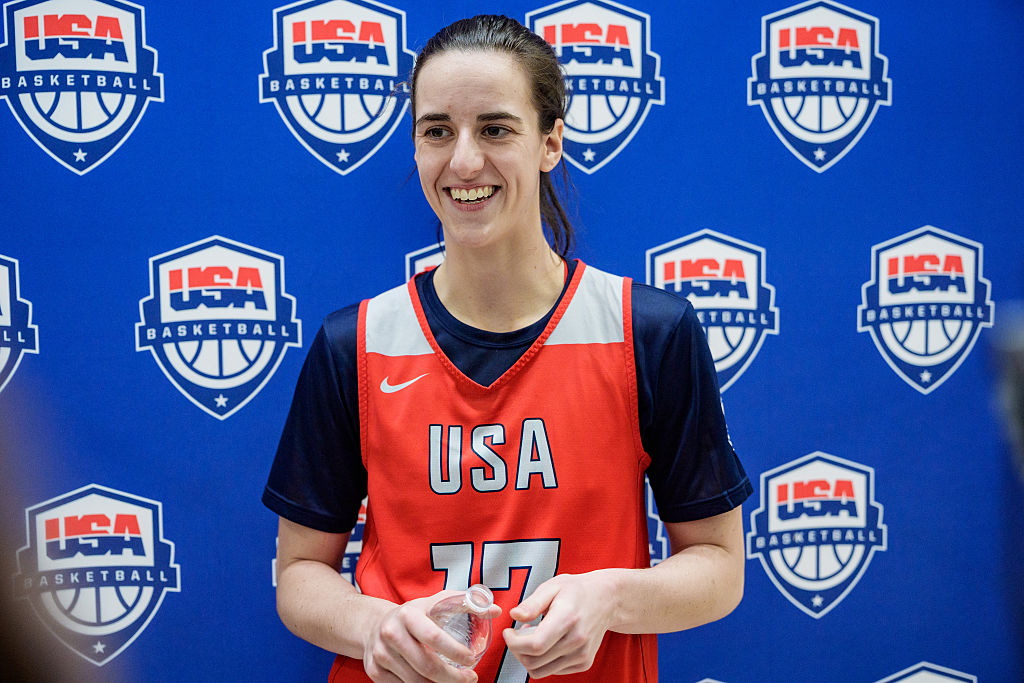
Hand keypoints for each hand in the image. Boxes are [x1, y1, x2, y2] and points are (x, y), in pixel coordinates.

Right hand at [363, 591, 496, 681]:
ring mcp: (380, 654)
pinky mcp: (374, 671)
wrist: (375, 624)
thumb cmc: (415, 614)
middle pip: (427, 666)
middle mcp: (391, 633)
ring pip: (416, 681)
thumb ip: (466, 604)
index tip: (471, 660)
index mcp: (408, 615)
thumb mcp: (436, 603)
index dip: (455, 652)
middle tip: (469, 679)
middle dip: (452, 678)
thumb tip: (496, 610)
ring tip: (454, 681)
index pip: (434, 637)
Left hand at [502, 572, 615, 677]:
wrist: (606, 599)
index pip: (535, 645)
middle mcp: (577, 640)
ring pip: (541, 670)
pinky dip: (543, 661)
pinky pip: (553, 671)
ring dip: (528, 657)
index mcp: (567, 618)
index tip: (508, 632)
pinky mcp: (584, 663)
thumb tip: (515, 615)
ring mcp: (582, 655)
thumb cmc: (577, 590)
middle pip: (534, 661)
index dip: (514, 643)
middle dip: (516, 650)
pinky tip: (546, 642)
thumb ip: (532, 603)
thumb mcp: (552, 586)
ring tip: (531, 636)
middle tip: (516, 634)